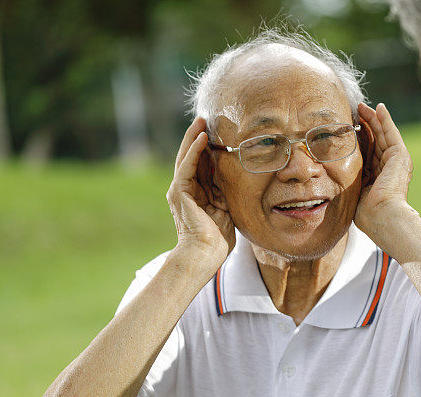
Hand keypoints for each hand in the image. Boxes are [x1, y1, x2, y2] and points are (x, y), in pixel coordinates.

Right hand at [167, 117, 234, 268]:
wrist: (204, 255)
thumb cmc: (217, 239)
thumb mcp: (227, 210)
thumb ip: (227, 195)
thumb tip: (241, 183)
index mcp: (197, 194)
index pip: (202, 165)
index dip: (209, 149)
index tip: (219, 132)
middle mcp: (186, 189)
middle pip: (192, 157)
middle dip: (199, 137)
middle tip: (206, 118)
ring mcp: (180, 190)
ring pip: (187, 157)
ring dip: (194, 137)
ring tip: (201, 120)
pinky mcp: (179, 191)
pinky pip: (187, 166)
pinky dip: (194, 151)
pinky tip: (202, 137)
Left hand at [354, 103, 414, 245]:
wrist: (382, 215)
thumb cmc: (366, 213)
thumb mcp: (354, 193)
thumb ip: (348, 183)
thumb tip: (330, 182)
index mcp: (379, 177)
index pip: (369, 153)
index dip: (360, 140)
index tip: (349, 129)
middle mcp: (389, 168)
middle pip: (377, 140)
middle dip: (367, 125)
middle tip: (356, 111)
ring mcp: (397, 161)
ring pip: (383, 134)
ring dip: (374, 119)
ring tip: (363, 106)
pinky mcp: (400, 155)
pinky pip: (391, 133)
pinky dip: (385, 120)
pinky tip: (379, 108)